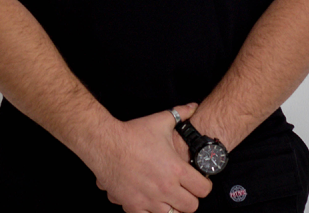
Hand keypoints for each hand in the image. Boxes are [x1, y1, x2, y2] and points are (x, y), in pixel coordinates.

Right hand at [89, 103, 211, 212]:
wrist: (105, 144)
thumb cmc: (133, 134)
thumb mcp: (160, 121)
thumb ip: (180, 113)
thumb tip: (193, 106)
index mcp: (175, 169)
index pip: (203, 189)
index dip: (203, 184)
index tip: (198, 180)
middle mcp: (165, 188)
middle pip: (191, 206)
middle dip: (190, 197)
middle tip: (184, 189)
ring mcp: (149, 200)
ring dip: (172, 206)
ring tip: (168, 196)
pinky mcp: (133, 206)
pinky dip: (152, 211)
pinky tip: (151, 201)